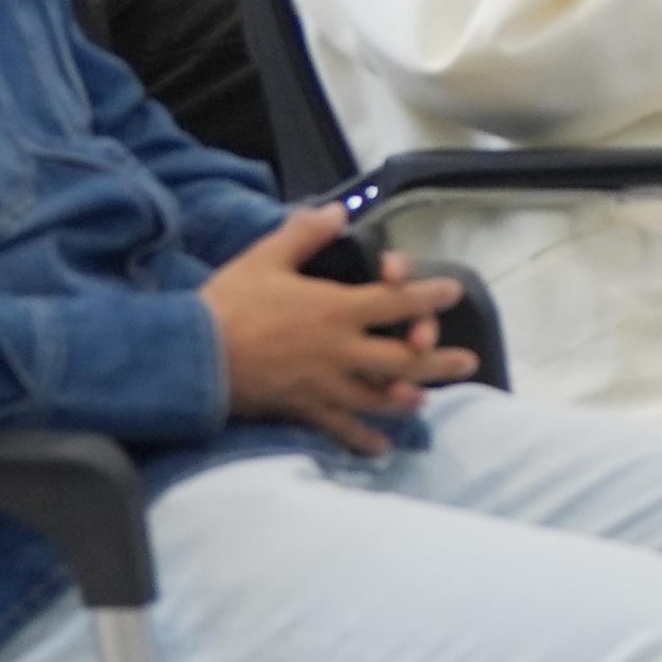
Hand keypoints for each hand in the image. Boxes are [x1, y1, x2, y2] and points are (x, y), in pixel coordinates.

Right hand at [204, 207, 469, 451]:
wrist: (194, 355)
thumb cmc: (229, 302)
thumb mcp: (266, 258)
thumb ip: (305, 234)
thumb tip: (338, 213)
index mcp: (336, 309)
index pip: (395, 301)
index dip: (427, 295)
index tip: (452, 292)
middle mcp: (340, 349)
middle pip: (403, 358)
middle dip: (437, 359)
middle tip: (467, 362)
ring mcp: (324, 383)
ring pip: (378, 396)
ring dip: (407, 399)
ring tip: (426, 400)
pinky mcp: (302, 408)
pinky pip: (339, 427)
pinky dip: (362, 438)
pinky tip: (380, 448)